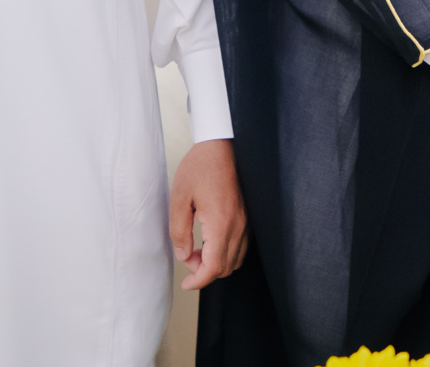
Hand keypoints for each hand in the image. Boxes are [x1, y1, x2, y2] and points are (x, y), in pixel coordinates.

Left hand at [170, 139, 247, 290]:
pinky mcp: (250, 216)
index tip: (186, 284)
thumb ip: (179, 231)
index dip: (198, 281)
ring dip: (216, 262)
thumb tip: (183, 255)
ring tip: (197, 249)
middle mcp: (239, 226)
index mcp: (221, 224)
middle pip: (226, 267)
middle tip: (187, 257)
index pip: (214, 267)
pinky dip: (226, 252)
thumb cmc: (201, 166)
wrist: (223, 145)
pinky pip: (241, 246)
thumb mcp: (179, 197)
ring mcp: (248, 222)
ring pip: (236, 259)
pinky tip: (212, 240)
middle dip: (204, 271)